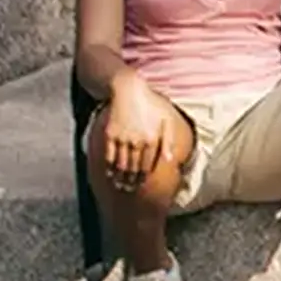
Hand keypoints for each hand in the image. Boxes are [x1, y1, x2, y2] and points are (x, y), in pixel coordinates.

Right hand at [96, 74, 173, 194]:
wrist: (129, 91)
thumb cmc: (151, 105)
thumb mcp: (166, 119)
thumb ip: (169, 141)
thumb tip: (171, 160)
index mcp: (153, 139)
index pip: (148, 166)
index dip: (143, 178)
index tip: (141, 185)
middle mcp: (138, 141)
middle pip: (134, 168)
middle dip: (131, 181)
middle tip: (129, 189)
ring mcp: (123, 138)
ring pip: (121, 165)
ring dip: (120, 178)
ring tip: (120, 185)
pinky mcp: (110, 135)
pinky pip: (109, 156)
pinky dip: (109, 167)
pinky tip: (110, 174)